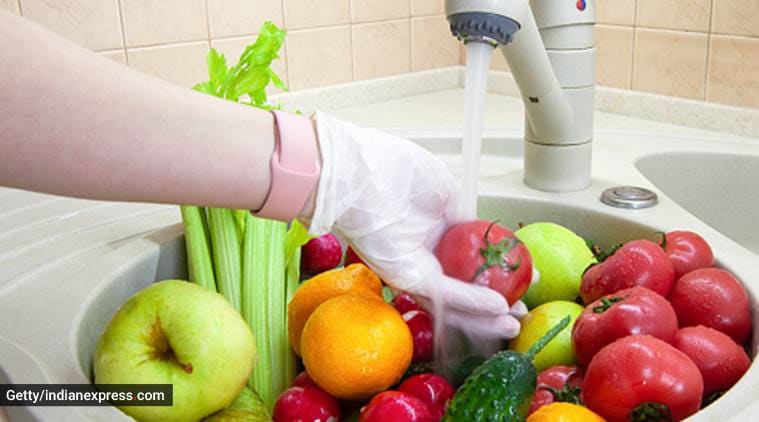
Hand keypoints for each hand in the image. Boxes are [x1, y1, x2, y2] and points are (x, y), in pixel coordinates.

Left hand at [306, 112, 524, 338]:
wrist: (359, 171)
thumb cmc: (392, 169)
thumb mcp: (442, 188)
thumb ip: (462, 215)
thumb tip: (477, 230)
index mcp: (433, 231)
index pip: (469, 260)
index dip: (496, 271)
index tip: (525, 274)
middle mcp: (423, 254)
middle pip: (463, 287)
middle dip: (494, 303)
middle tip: (522, 310)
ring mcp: (413, 267)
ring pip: (453, 300)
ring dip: (484, 315)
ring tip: (512, 323)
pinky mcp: (403, 275)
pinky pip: (442, 293)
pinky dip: (469, 302)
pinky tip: (495, 307)